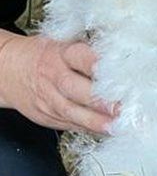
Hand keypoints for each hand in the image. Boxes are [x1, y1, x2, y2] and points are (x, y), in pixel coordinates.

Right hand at [0, 35, 114, 132]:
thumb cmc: (46, 55)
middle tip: (124, 107)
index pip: (81, 57)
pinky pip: (72, 125)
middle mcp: (55, 76)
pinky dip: (92, 130)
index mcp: (61, 53)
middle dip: (101, 101)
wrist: (9, 71)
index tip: (121, 74)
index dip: (100, 66)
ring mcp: (50, 99)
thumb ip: (91, 51)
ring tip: (118, 126)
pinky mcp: (49, 117)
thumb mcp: (64, 43)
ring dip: (98, 121)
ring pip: (73, 113)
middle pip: (76, 89)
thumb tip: (125, 55)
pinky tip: (110, 132)